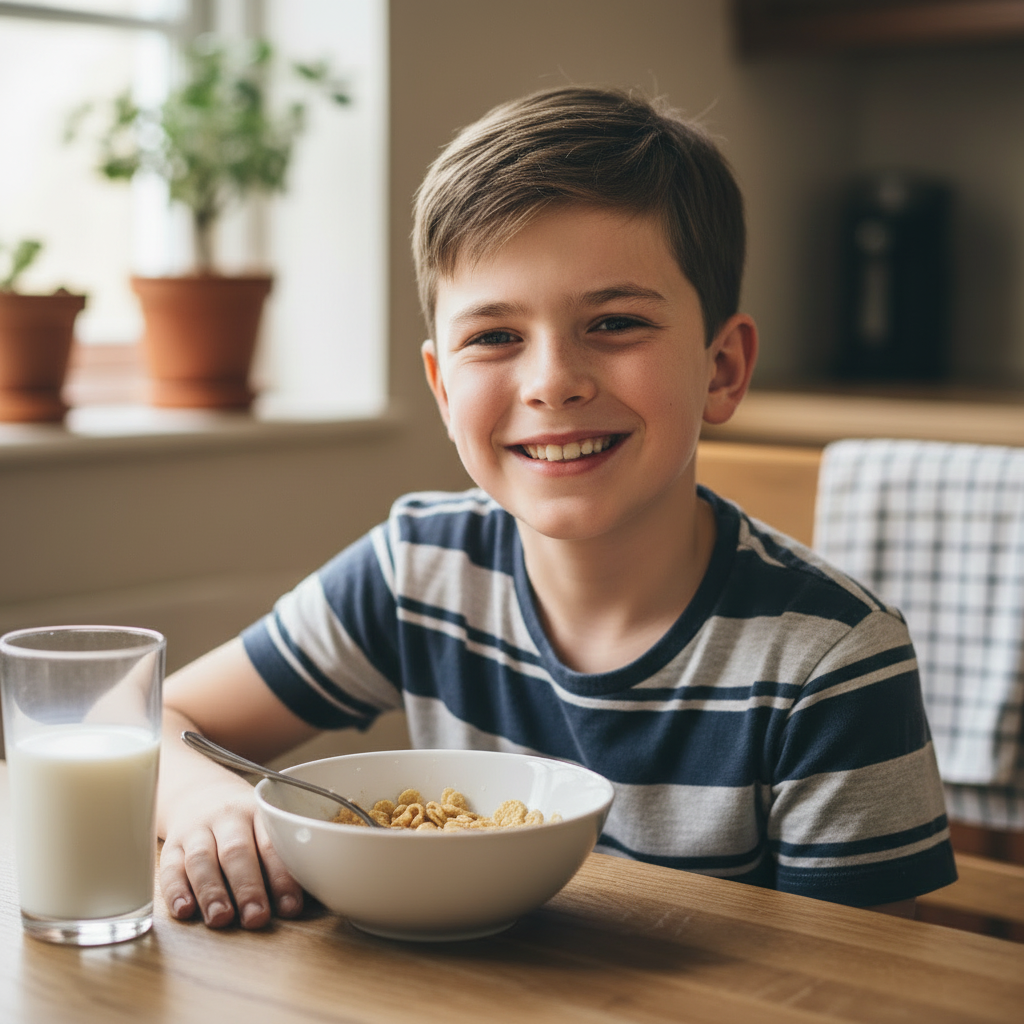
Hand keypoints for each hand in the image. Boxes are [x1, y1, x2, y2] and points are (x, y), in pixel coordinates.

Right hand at [158, 777, 303, 928]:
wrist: (201, 793)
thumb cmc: (246, 821)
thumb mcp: (268, 823)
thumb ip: (284, 853)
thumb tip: (316, 890)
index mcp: (259, 812)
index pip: (272, 844)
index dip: (282, 877)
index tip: (290, 907)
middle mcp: (227, 818)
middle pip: (237, 851)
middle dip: (247, 887)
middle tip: (256, 917)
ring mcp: (196, 830)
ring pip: (202, 859)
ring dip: (212, 891)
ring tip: (221, 918)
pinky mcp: (171, 846)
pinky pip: (170, 867)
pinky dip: (175, 890)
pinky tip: (184, 910)